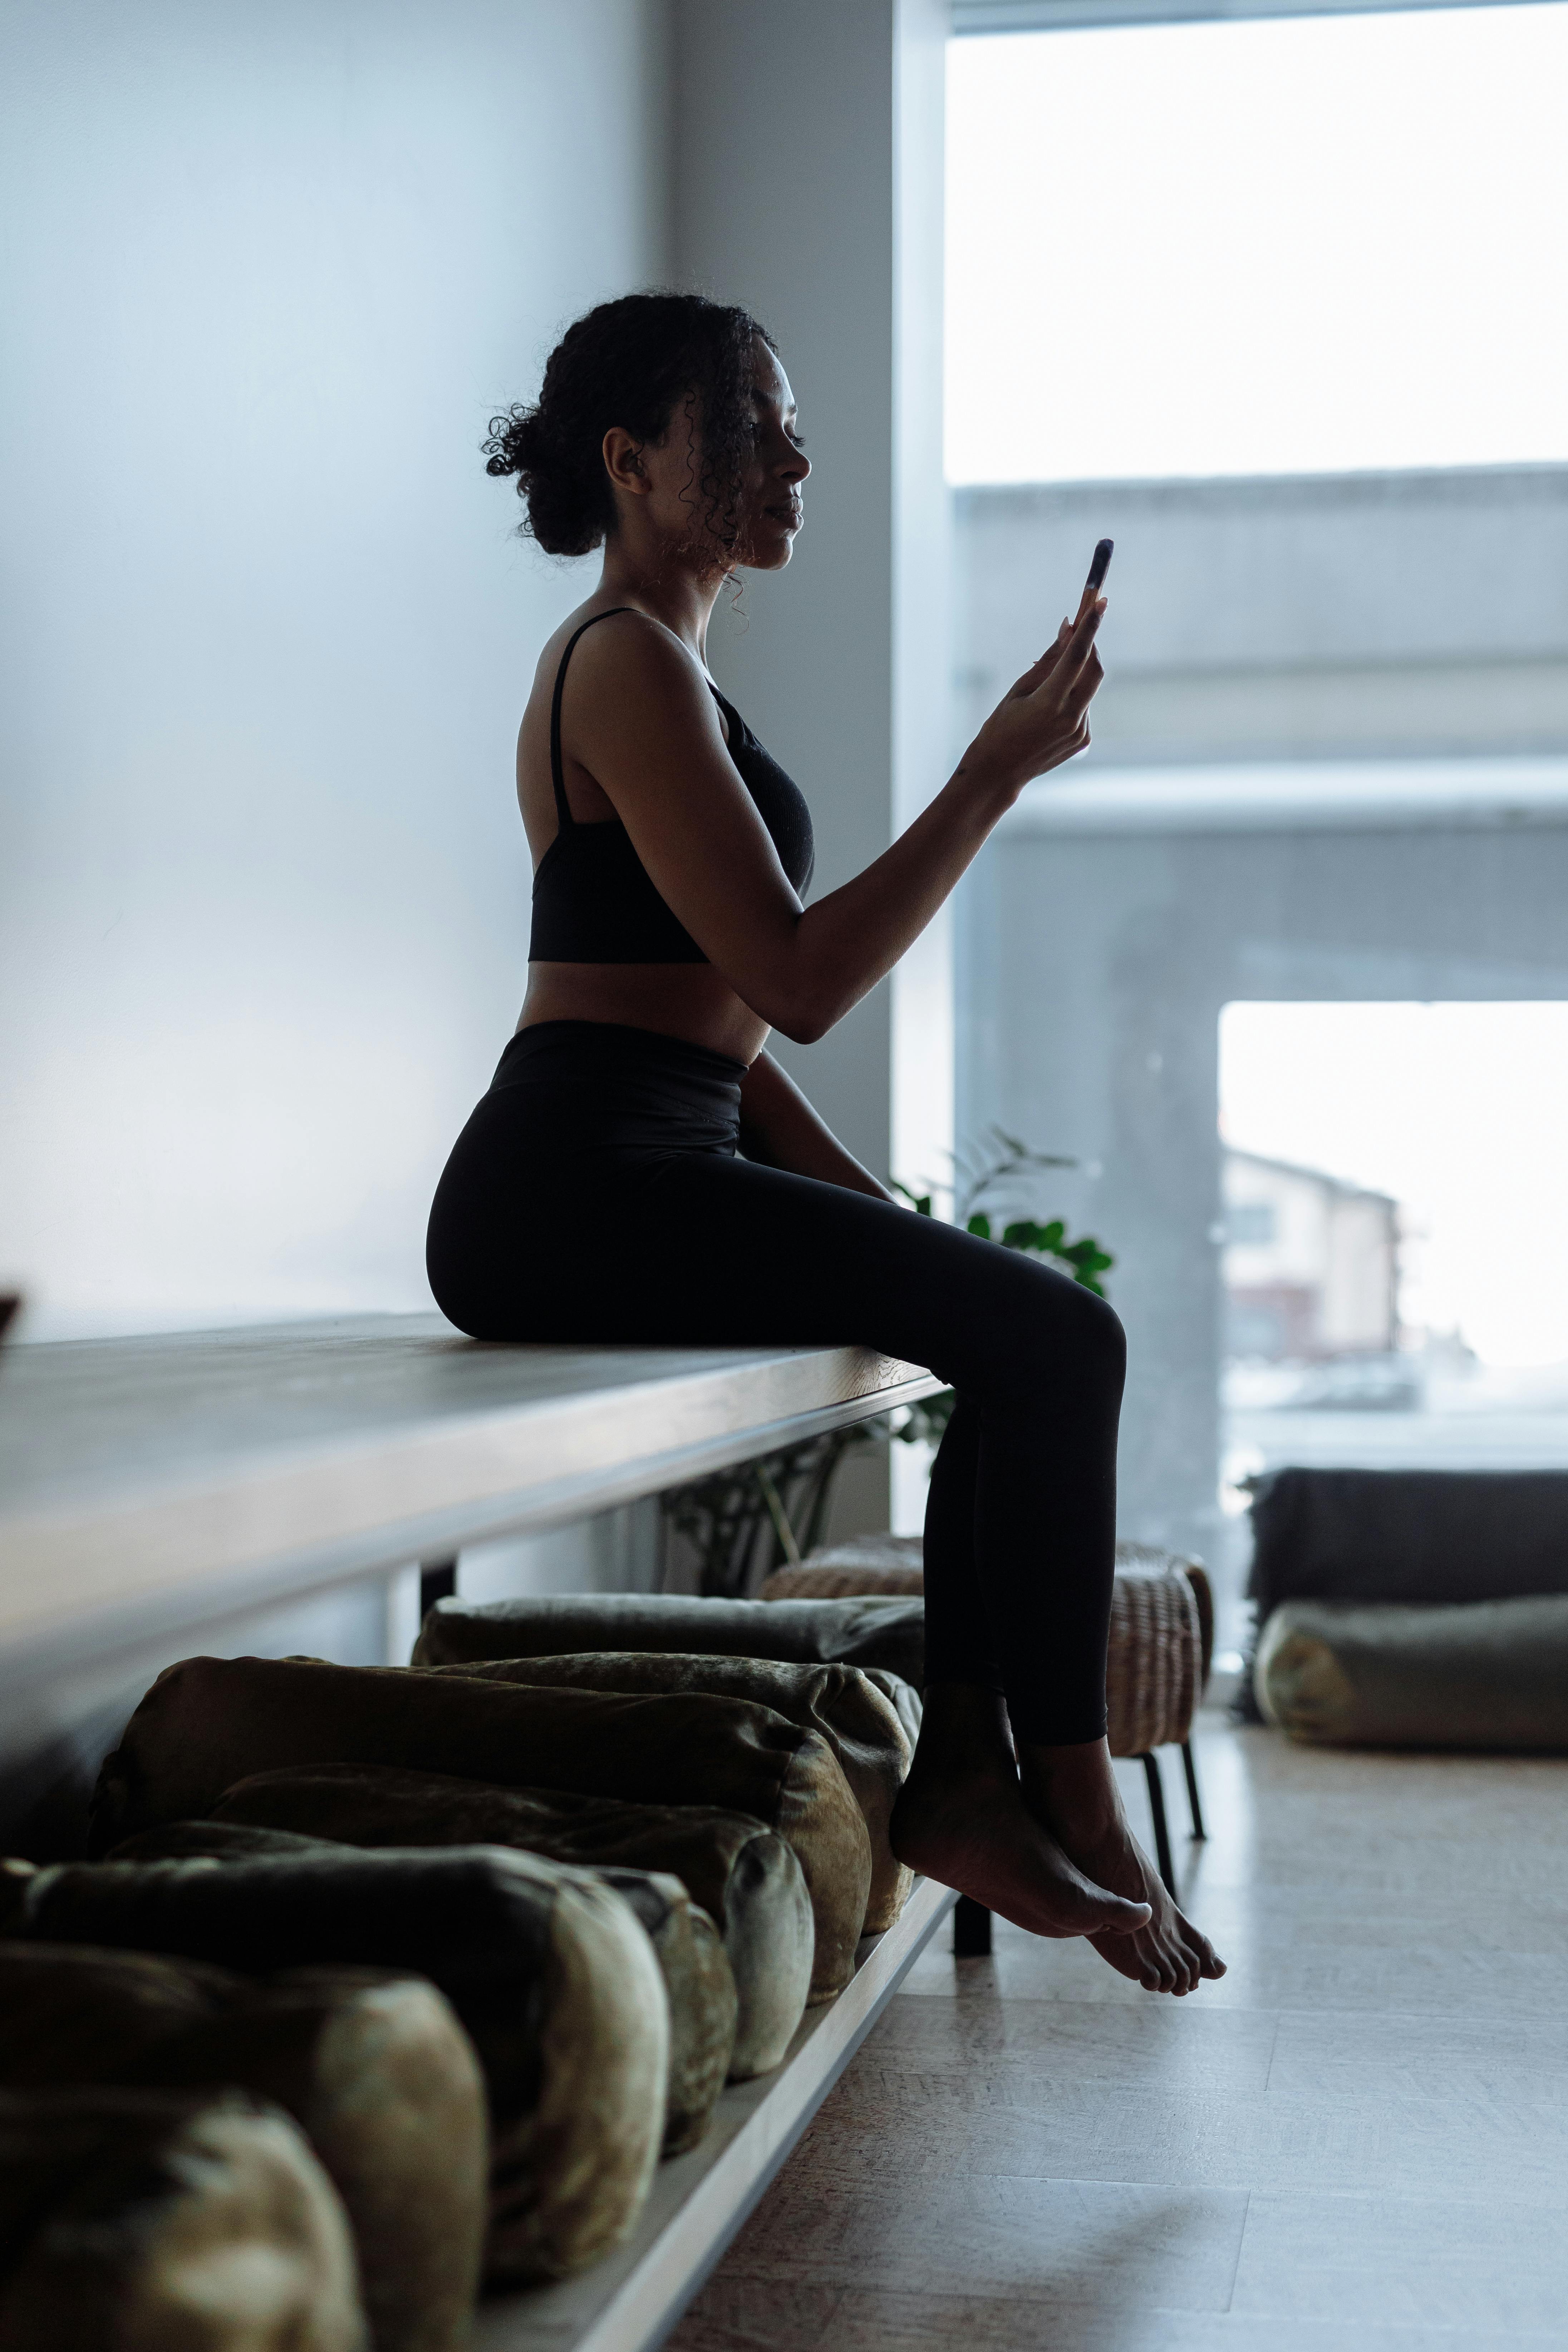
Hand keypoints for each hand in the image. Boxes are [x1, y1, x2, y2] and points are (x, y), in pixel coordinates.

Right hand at [963, 590, 1104, 796]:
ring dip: (1075, 676)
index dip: (1090, 627)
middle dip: (1089, 647)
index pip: (1077, 656)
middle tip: (1079, 630)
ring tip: (1046, 687)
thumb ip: (1047, 660)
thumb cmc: (999, 728)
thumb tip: (1068, 629)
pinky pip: (1084, 707)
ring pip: (1088, 689)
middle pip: (1094, 669)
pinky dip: (1072, 698)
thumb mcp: (1018, 690)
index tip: (1101, 603)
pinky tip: (1047, 714)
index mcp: (1050, 703)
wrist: (998, 774)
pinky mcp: (1084, 740)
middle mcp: (1071, 718)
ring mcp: (1080, 731)